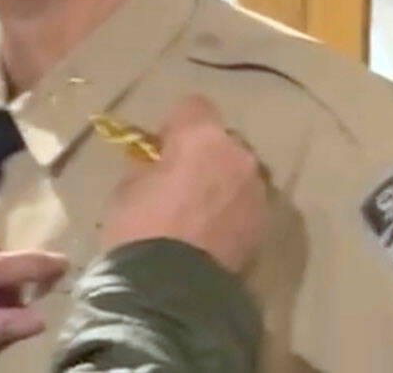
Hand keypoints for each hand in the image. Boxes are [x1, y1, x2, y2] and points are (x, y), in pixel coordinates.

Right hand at [98, 95, 268, 272]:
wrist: (170, 287)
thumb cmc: (139, 226)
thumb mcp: (128, 186)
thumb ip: (150, 164)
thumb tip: (158, 163)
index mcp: (201, 137)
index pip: (193, 105)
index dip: (175, 123)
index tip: (160, 146)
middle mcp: (237, 156)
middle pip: (222, 139)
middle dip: (204, 152)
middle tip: (180, 178)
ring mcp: (256, 191)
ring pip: (238, 171)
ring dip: (221, 180)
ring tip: (198, 208)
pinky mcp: (264, 224)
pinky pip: (246, 201)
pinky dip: (232, 207)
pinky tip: (211, 228)